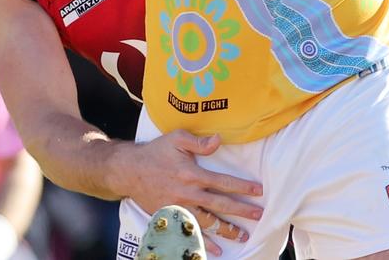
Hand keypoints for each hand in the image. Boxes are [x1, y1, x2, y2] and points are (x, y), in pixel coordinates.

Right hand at [118, 131, 262, 256]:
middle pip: (220, 205)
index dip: (242, 187)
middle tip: (259, 215)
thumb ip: (199, 142)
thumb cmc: (155, 152)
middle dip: (241, 211)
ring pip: (208, 223)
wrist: (130, 171)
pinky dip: (204, 243)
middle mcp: (188, 194)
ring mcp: (180, 208)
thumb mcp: (176, 139)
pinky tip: (216, 250)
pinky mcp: (172, 217)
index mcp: (192, 174)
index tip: (258, 191)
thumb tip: (219, 140)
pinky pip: (191, 232)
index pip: (223, 182)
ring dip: (227, 230)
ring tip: (243, 235)